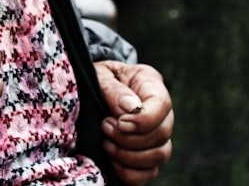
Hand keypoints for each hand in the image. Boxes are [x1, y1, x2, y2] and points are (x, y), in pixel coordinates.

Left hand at [95, 60, 174, 184]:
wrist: (86, 89)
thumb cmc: (95, 78)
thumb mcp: (100, 75)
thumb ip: (114, 89)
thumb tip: (131, 109)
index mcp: (150, 83)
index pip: (162, 104)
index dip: (144, 120)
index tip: (119, 123)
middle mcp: (159, 110)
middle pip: (162, 133)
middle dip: (131, 138)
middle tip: (105, 128)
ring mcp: (155, 134)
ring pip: (160, 155)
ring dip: (130, 155)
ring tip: (106, 143)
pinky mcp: (146, 154)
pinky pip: (149, 173)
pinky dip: (131, 173)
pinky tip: (112, 161)